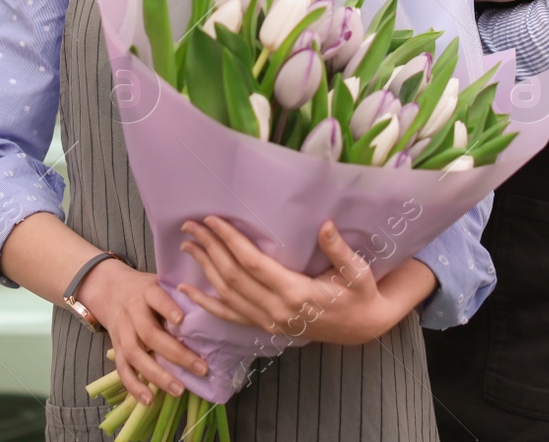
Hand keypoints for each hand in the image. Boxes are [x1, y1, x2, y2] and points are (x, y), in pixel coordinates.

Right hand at [75, 257, 208, 403]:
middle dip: (176, 353)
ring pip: (135, 354)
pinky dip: (134, 386)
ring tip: (178, 390)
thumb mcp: (160, 282)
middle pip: (150, 333)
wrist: (109, 289)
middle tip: (201, 368)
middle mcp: (132, 312)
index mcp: (146, 292)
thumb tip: (213, 307)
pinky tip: (149, 400)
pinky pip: (122, 369)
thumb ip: (179, 295)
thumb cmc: (145, 289)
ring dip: (157, 375)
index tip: (181, 320)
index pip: (156, 298)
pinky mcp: (116, 348)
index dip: (167, 308)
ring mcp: (122, 332)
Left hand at [176, 217, 411, 345]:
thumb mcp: (358, 271)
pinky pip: (229, 316)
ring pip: (226, 295)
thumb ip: (339, 249)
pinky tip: (186, 292)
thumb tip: (325, 225)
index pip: (253, 264)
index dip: (230, 241)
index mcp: (296, 293)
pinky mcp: (266, 327)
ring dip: (204, 269)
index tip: (213, 221)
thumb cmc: (360, 293)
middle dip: (210, 249)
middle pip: (232, 277)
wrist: (362, 326)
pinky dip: (205, 304)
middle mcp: (276, 310)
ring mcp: (268, 321)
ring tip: (187, 246)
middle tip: (191, 226)